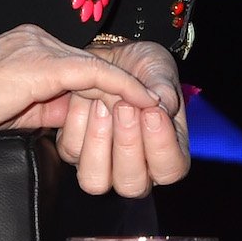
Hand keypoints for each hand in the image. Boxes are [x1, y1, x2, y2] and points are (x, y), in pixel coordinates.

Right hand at [0, 24, 163, 143]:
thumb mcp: (6, 108)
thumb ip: (39, 107)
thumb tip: (68, 120)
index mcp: (26, 47)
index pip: (76, 67)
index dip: (106, 91)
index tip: (129, 112)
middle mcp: (36, 39)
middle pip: (92, 65)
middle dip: (125, 90)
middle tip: (156, 110)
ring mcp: (39, 48)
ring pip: (98, 68)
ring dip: (130, 91)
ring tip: (159, 110)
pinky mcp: (41, 65)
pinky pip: (95, 75)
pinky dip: (124, 89)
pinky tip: (145, 103)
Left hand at [52, 40, 189, 196]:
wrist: (113, 56)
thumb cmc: (142, 69)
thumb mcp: (160, 70)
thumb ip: (164, 90)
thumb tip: (164, 108)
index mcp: (166, 154)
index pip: (170, 170)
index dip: (161, 145)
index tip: (153, 112)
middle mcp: (136, 167)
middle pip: (131, 185)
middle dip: (127, 145)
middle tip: (125, 107)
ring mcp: (103, 164)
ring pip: (95, 179)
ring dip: (98, 139)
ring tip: (103, 103)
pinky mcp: (74, 152)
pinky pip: (71, 151)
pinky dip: (77, 123)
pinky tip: (86, 99)